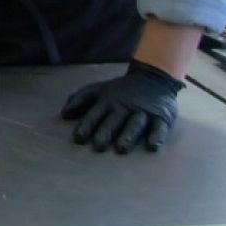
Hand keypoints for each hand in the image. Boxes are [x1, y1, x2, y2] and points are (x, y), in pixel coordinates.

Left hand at [60, 60, 182, 152]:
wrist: (153, 78)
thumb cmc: (120, 90)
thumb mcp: (98, 89)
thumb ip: (80, 99)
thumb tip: (63, 114)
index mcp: (108, 101)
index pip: (95, 114)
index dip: (86, 126)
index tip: (78, 138)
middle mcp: (125, 107)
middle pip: (114, 120)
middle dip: (105, 133)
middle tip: (98, 146)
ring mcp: (144, 112)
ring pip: (135, 124)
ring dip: (128, 135)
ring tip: (121, 148)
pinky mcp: (162, 116)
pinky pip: (160, 127)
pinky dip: (157, 136)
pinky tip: (152, 146)